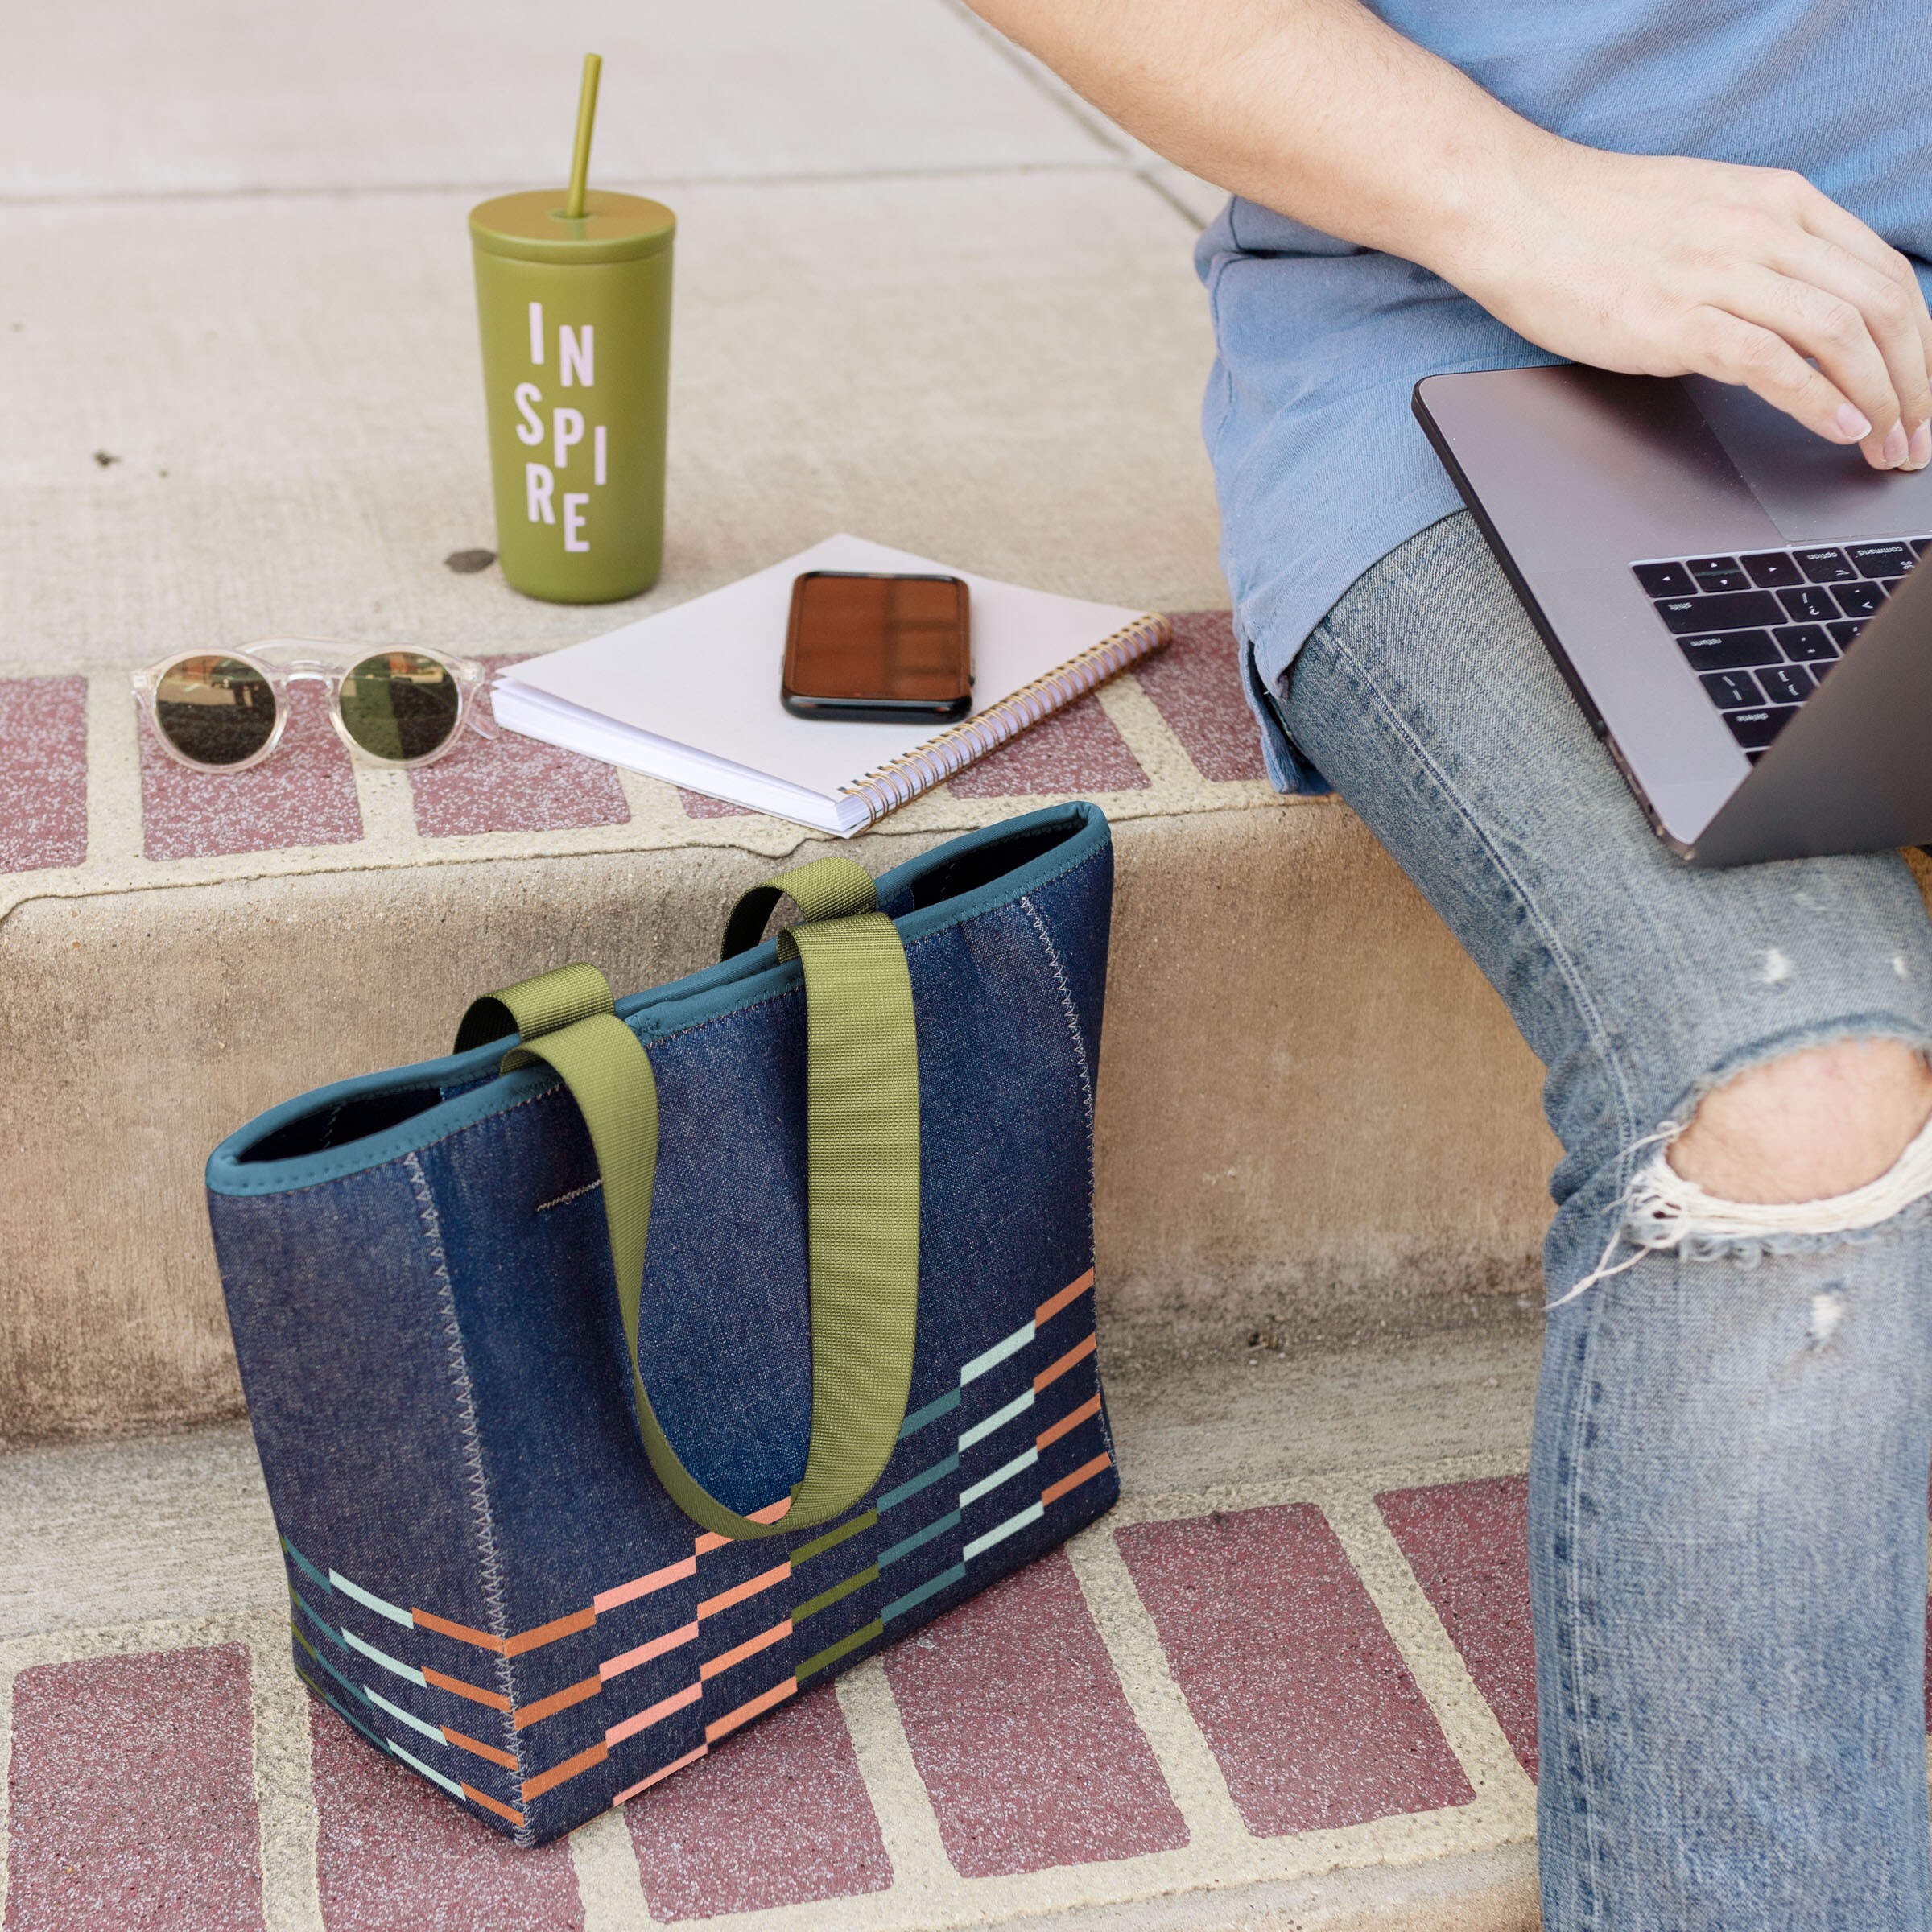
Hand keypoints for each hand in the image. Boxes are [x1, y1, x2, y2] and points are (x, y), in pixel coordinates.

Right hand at [1439, 142, 1931, 470]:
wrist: (1516, 211)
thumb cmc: (1591, 221)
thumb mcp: (1705, 213)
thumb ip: (1758, 250)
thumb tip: (1795, 305)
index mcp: (1780, 202)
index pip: (1886, 273)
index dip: (1921, 342)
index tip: (1921, 391)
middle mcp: (1765, 231)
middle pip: (1882, 308)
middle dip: (1916, 382)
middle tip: (1917, 436)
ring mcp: (1723, 275)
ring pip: (1842, 337)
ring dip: (1881, 401)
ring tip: (1886, 447)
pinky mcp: (1679, 321)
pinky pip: (1775, 364)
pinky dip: (1820, 402)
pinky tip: (1839, 429)